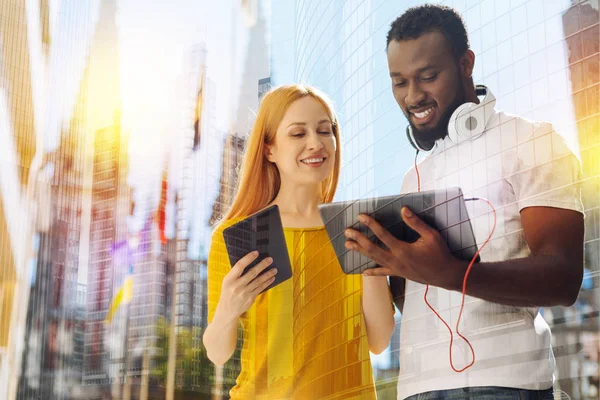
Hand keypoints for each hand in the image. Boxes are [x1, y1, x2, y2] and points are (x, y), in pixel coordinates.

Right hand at [215, 251, 276, 321]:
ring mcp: (244, 293)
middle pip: (252, 273)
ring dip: (268, 274)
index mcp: (229, 279)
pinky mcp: (250, 298)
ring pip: (258, 281)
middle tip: (270, 259)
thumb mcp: (227, 281)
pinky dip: (267, 282)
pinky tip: (271, 278)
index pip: (239, 266)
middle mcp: (237, 286)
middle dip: (262, 265)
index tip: (256, 253)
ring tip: (274, 269)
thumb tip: (249, 261)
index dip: (248, 258)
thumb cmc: (228, 292)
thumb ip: (236, 273)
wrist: (227, 310)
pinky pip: (260, 288)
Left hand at [344, 207, 462, 288]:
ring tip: (348, 245)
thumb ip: (416, 223)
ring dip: (360, 252)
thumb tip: (403, 209)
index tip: (361, 216)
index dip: (371, 224)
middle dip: (358, 239)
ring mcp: (396, 269)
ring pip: (374, 260)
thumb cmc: (440, 253)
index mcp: (403, 250)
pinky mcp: (399, 274)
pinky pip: (383, 274)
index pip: (382, 235)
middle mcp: (396, 260)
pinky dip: (373, 273)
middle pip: (372, 249)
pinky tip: (364, 273)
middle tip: (347, 231)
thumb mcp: (431, 236)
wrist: (446, 275)